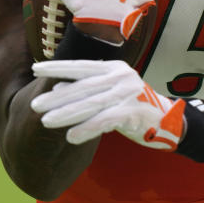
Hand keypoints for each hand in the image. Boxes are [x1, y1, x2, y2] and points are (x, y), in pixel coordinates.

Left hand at [30, 59, 184, 149]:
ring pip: (91, 104)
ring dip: (67, 114)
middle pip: (83, 87)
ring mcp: (129, 93)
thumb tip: (57, 88)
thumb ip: (88, 89)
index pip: (80, 66)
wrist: (168, 120)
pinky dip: (87, 129)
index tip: (36, 69)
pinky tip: (71, 136)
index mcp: (113, 68)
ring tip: (46, 122)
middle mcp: (121, 76)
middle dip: (57, 97)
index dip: (58, 67)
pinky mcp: (135, 112)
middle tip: (35, 105)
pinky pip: (106, 121)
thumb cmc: (131, 105)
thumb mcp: (110, 92)